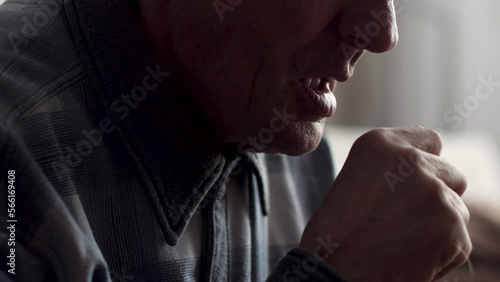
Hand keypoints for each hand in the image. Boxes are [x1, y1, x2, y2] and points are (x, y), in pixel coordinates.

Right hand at [300, 127, 471, 281]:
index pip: (429, 138)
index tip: (416, 179)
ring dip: (439, 225)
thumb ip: (389, 166)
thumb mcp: (354, 180)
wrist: (334, 273)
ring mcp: (435, 192)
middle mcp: (412, 160)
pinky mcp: (452, 227)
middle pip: (450, 173)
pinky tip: (411, 258)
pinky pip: (459, 239)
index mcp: (381, 144)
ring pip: (457, 208)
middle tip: (405, 218)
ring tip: (401, 242)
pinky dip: (441, 252)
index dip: (426, 161)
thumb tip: (423, 161)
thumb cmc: (335, 234)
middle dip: (437, 194)